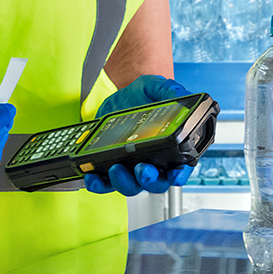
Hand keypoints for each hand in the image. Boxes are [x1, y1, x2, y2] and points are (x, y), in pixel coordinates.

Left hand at [85, 75, 193, 195]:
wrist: (119, 96)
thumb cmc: (143, 95)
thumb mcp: (157, 88)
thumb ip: (170, 90)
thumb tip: (180, 95)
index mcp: (170, 147)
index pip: (180, 167)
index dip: (179, 174)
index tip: (175, 175)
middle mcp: (153, 162)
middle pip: (155, 182)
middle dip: (150, 180)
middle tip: (143, 169)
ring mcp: (132, 166)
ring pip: (132, 185)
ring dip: (124, 182)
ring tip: (116, 169)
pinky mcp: (111, 166)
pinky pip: (106, 183)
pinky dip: (99, 184)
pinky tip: (93, 176)